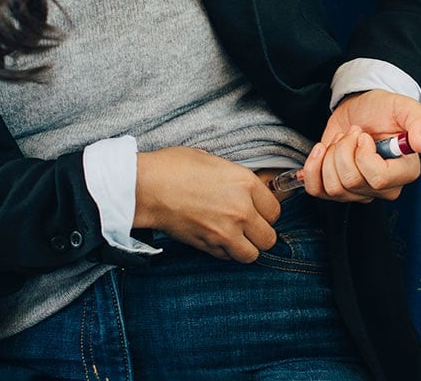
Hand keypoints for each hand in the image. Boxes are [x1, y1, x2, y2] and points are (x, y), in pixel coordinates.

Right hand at [133, 147, 279, 262]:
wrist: (146, 187)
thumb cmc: (173, 168)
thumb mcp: (213, 162)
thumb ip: (235, 179)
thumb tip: (246, 191)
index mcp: (245, 183)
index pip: (275, 210)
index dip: (267, 212)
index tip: (258, 212)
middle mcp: (241, 209)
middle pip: (269, 237)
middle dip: (260, 234)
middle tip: (249, 228)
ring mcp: (225, 231)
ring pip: (253, 254)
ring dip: (246, 248)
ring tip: (235, 238)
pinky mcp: (208, 245)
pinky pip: (228, 258)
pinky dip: (225, 252)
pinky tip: (216, 239)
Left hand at [302, 89, 420, 202]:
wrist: (360, 110)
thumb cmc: (383, 110)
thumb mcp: (404, 108)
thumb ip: (420, 123)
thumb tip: (420, 144)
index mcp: (405, 171)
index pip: (379, 178)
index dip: (363, 155)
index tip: (363, 136)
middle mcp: (384, 187)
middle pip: (351, 182)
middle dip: (343, 149)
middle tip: (351, 133)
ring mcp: (358, 192)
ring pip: (333, 187)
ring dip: (330, 156)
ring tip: (341, 140)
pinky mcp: (336, 188)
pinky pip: (316, 190)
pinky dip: (312, 168)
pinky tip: (321, 151)